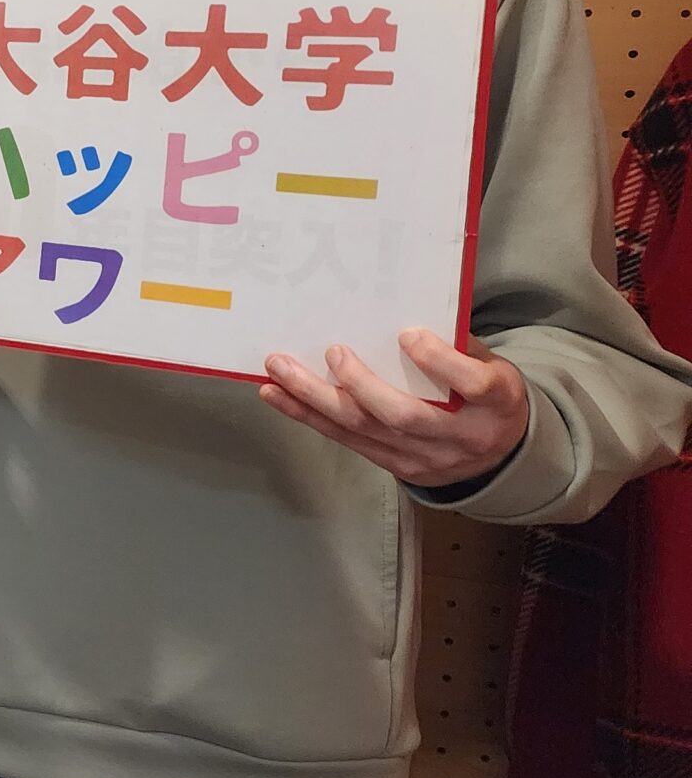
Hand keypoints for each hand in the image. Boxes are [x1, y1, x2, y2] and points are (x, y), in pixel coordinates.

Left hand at [261, 330, 531, 488]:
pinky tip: (277, 396)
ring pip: (363, 429)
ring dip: (314, 399)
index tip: (407, 335)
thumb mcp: (493, 366)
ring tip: (278, 372)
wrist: (500, 456)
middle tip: (331, 351)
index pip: (472, 384)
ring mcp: (424, 456)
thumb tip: (405, 311)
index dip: (439, 361)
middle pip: (403, 414)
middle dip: (359, 383)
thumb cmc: (488, 396)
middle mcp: (461, 435)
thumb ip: (459, 347)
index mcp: (496, 401)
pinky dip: (307, 416)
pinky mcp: (395, 465)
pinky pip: (346, 440)